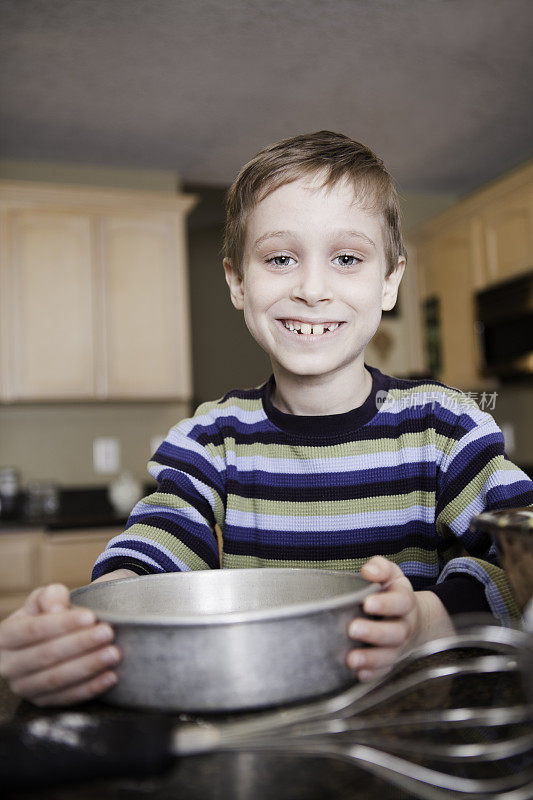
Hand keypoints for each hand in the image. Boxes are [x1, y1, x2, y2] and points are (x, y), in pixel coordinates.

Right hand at [0, 583, 120, 706]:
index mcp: (4, 637)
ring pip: (57, 679)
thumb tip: (57, 608)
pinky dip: (91, 688)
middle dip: (80, 644)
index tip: (90, 616)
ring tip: (113, 653)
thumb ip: (50, 596)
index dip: (63, 624)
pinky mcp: (43, 702)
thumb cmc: (46, 613)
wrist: (48, 638)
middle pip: (46, 656)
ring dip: (88, 666)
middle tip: (107, 633)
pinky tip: (110, 676)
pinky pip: (67, 698)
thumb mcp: (44, 599)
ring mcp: (24, 688)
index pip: (33, 630)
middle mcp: (9, 666)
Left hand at [347, 556, 453, 681]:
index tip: (367, 603)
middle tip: (352, 628)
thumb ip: (380, 568)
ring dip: (371, 658)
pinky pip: (385, 672)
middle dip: (375, 632)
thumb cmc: (392, 593)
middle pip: (396, 632)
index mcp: (405, 601)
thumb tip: (368, 571)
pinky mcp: (390, 662)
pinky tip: (359, 675)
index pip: (401, 602)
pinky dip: (373, 674)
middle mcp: (405, 625)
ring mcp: (399, 646)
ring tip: (352, 659)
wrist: (413, 619)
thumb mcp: (390, 575)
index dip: (386, 604)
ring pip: (390, 655)